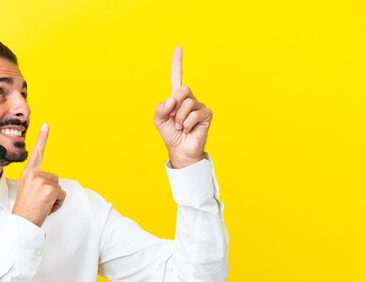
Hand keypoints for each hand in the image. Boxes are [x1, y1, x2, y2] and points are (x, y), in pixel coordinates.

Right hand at [12, 124, 65, 226]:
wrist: (22, 222)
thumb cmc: (26, 210)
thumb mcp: (29, 191)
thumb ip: (38, 183)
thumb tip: (50, 185)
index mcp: (28, 173)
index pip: (37, 153)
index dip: (42, 138)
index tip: (46, 125)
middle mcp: (34, 174)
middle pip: (54, 178)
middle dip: (51, 191)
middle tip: (39, 201)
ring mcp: (41, 181)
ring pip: (59, 187)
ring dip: (54, 198)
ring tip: (42, 205)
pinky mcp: (49, 189)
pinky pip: (62, 195)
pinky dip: (58, 204)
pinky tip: (47, 208)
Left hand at [153, 46, 212, 167]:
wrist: (180, 150)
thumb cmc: (170, 134)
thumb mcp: (159, 120)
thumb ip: (160, 108)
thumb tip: (172, 99)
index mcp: (176, 98)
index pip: (176, 77)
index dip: (177, 63)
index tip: (179, 47)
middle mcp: (189, 99)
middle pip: (183, 89)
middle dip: (175, 105)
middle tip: (174, 119)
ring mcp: (199, 106)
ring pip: (187, 104)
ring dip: (180, 118)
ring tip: (181, 127)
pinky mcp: (206, 115)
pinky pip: (195, 114)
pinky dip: (188, 123)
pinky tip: (188, 129)